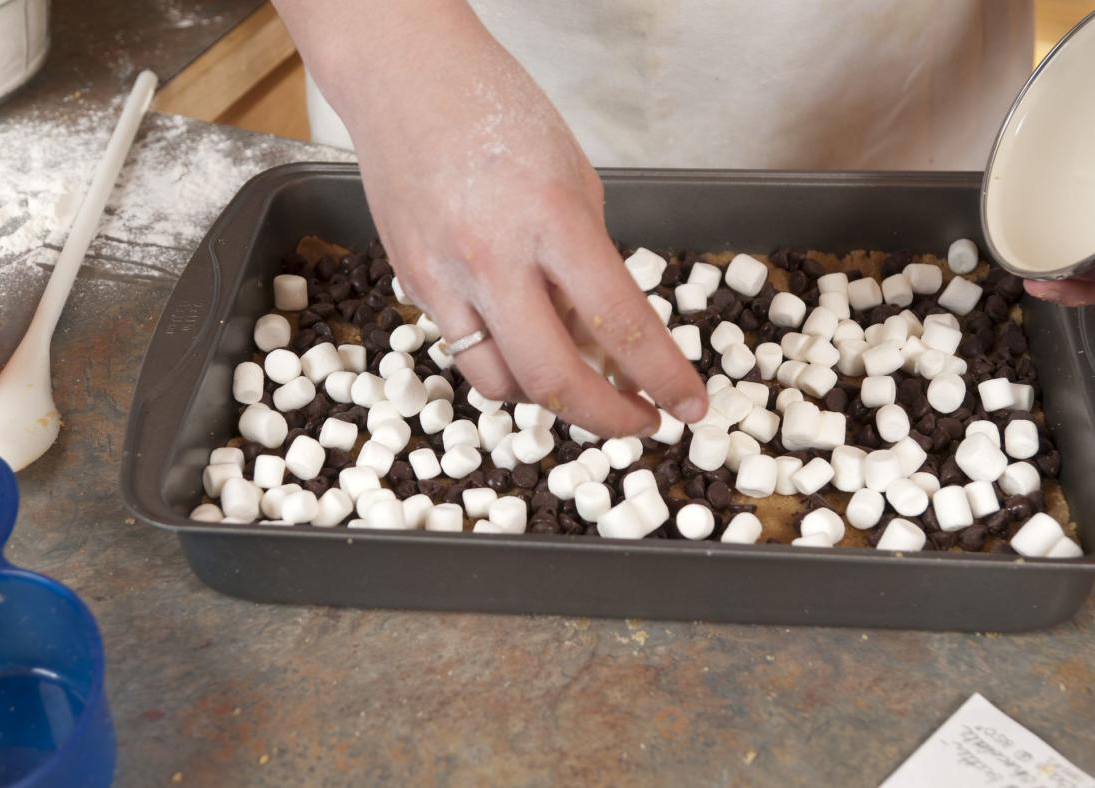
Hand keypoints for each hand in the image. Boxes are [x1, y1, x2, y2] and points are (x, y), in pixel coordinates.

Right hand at [274, 0, 706, 436]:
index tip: (690, 405)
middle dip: (609, 417)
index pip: (621, 323)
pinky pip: (464, 352)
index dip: (664, 377)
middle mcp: (494, 258)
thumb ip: (590, 262)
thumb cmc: (499, 112)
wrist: (404, 78)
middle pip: (554, 379)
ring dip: (549, 397)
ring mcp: (444, 277)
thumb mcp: (574, 179)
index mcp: (552, 219)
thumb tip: (603, 335)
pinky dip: (503, 363)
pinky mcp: (413, 284)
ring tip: (580, 380)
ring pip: (500, 383)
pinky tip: (527, 343)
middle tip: (640, 420)